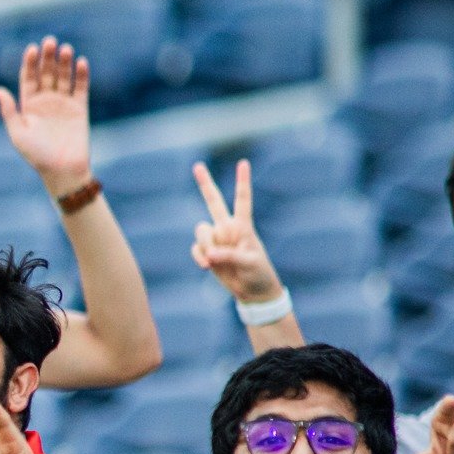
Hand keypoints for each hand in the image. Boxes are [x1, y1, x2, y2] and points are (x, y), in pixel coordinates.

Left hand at [0, 36, 91, 194]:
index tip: (31, 49)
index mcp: (28, 106)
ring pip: (63, 77)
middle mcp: (46, 102)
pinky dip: (81, 75)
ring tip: (65, 49)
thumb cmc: (37, 156)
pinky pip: (81, 88)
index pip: (29, 78)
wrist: (62, 170)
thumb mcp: (18, 133)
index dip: (30, 63)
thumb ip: (9, 111)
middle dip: (47, 58)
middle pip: (46, 73)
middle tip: (50, 41)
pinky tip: (80, 62)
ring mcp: (63, 104)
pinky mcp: (80, 108)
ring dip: (64, 63)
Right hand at [191, 160, 282, 301]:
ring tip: (213, 262)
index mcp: (243, 226)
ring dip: (205, 245)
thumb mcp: (249, 263)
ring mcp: (216, 239)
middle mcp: (228, 228)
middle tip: (197, 166)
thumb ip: (230, 255)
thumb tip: (210, 254)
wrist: (252, 290)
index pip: (242, 200)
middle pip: (213, 201)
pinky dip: (198, 257)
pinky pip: (195, 248)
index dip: (242, 182)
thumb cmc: (257, 272)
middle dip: (205, 184)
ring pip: (201, 231)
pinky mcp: (207, 251)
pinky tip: (207, 266)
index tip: (243, 163)